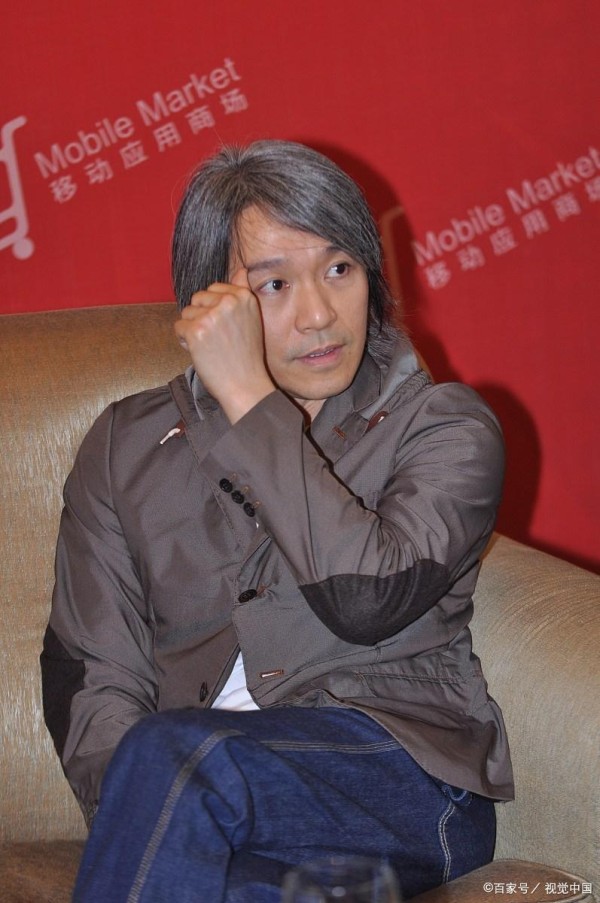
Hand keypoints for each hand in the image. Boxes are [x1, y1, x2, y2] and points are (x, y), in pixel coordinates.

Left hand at [174, 268, 275, 423]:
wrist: (245, 385)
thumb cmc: (247, 355)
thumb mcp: (252, 318)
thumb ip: (242, 291)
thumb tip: (241, 269)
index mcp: (244, 297)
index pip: (214, 289)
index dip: (214, 310)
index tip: (225, 329)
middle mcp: (229, 302)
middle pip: (198, 299)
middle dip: (201, 318)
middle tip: (218, 340)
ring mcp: (211, 315)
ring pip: (187, 313)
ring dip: (193, 330)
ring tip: (211, 347)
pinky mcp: (196, 330)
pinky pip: (178, 327)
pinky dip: (185, 341)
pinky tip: (202, 352)